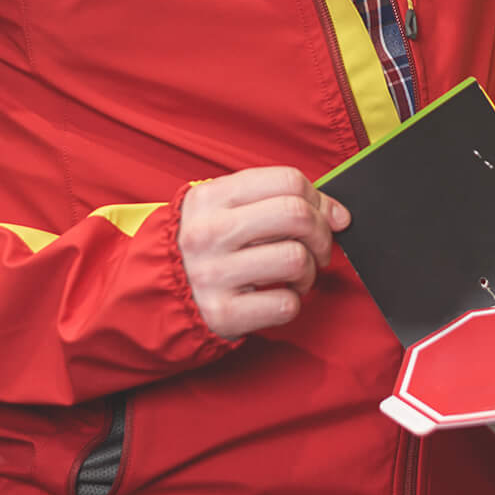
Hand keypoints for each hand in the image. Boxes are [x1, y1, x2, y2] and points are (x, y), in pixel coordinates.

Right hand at [179, 167, 351, 340]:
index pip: (287, 180)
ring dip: (309, 272)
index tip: (327, 216)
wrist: (157, 295)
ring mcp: (213, 274)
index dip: (319, 198)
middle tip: (318, 249)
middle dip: (322, 234)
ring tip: (296, 277)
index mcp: (210, 197)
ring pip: (295, 260)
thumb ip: (274, 201)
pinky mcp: (222, 313)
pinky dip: (292, 302)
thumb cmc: (206, 248)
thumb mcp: (223, 210)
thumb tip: (337, 214)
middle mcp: (209, 232)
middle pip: (296, 215)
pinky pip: (285, 304)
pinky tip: (277, 297)